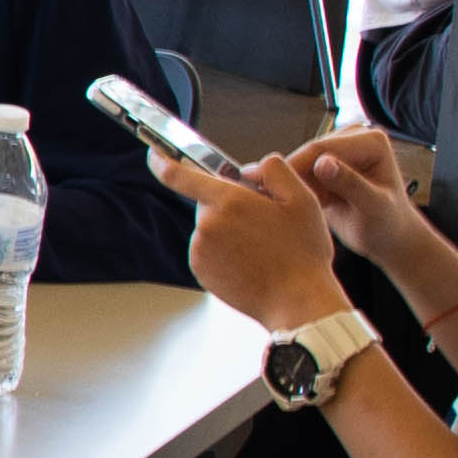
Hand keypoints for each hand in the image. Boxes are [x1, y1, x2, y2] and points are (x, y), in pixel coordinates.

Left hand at [167, 151, 349, 332]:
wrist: (297, 301)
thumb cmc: (302, 254)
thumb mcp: (302, 199)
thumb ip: (274, 171)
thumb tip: (249, 170)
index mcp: (229, 202)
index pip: (182, 176)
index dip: (163, 163)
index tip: (154, 157)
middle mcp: (208, 225)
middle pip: (210, 202)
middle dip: (232, 204)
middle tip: (265, 221)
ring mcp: (200, 251)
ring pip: (212, 227)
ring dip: (230, 230)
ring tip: (262, 247)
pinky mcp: (200, 271)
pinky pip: (209, 250)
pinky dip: (226, 251)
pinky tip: (251, 261)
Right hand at [279, 126, 433, 278]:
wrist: (389, 237)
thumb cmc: (388, 225)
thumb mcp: (373, 207)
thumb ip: (350, 184)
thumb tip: (323, 163)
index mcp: (371, 141)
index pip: (322, 147)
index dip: (294, 166)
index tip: (269, 186)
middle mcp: (355, 138)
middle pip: (307, 153)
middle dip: (286, 176)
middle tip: (259, 196)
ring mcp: (340, 150)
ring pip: (299, 163)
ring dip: (284, 184)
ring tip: (266, 203)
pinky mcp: (328, 164)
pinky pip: (300, 174)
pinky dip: (290, 190)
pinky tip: (277, 205)